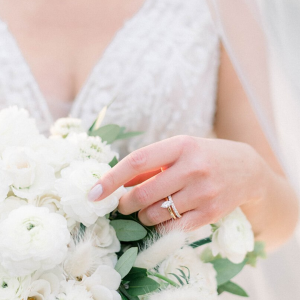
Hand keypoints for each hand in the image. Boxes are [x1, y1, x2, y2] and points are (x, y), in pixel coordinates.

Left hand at [89, 135, 264, 230]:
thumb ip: (150, 166)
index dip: (111, 179)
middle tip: (123, 204)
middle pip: (143, 193)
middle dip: (125, 204)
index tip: (92, 194)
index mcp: (181, 145)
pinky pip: (172, 228)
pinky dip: (160, 226)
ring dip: (143, 215)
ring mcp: (204, 192)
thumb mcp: (179, 150)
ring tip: (149, 208)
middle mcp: (193, 167)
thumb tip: (119, 183)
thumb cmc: (204, 156)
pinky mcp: (211, 213)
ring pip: (154, 214)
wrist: (246, 169)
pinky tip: (163, 218)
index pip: (137, 162)